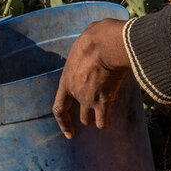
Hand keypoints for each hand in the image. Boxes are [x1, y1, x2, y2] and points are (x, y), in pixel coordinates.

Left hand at [53, 18, 129, 138]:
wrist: (106, 44)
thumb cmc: (96, 38)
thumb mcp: (84, 44)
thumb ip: (86, 50)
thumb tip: (94, 38)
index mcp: (67, 79)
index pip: (59, 106)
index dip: (63, 121)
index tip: (69, 133)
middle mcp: (76, 93)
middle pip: (80, 115)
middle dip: (87, 114)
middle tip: (94, 113)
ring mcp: (89, 99)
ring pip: (91, 120)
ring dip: (97, 117)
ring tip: (105, 112)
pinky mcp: (104, 101)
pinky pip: (104, 122)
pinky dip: (107, 121)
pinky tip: (111, 120)